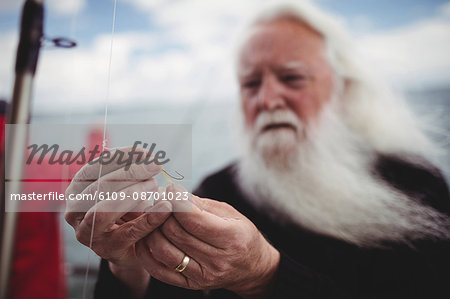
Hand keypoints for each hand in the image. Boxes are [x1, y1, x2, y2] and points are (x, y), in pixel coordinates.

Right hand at [65, 146, 171, 296]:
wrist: (133, 245)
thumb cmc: (129, 208)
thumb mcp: (127, 186)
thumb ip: (131, 169)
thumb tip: (147, 155)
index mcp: (77, 189)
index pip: (93, 167)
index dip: (120, 157)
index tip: (146, 152)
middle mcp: (75, 211)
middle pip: (98, 187)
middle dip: (129, 173)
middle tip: (155, 166)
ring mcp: (87, 233)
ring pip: (103, 211)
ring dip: (131, 194)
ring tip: (154, 185)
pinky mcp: (106, 249)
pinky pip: (129, 232)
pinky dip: (149, 218)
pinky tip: (166, 207)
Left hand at [136, 183, 279, 297]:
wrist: (251, 268)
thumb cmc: (241, 234)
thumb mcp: (230, 214)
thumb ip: (201, 205)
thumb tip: (173, 192)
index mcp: (231, 238)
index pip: (193, 219)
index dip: (176, 201)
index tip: (171, 189)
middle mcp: (217, 260)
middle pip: (175, 233)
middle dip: (163, 212)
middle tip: (161, 201)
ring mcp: (203, 275)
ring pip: (163, 250)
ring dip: (152, 230)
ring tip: (154, 217)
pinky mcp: (190, 285)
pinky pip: (158, 269)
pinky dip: (147, 252)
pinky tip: (147, 237)